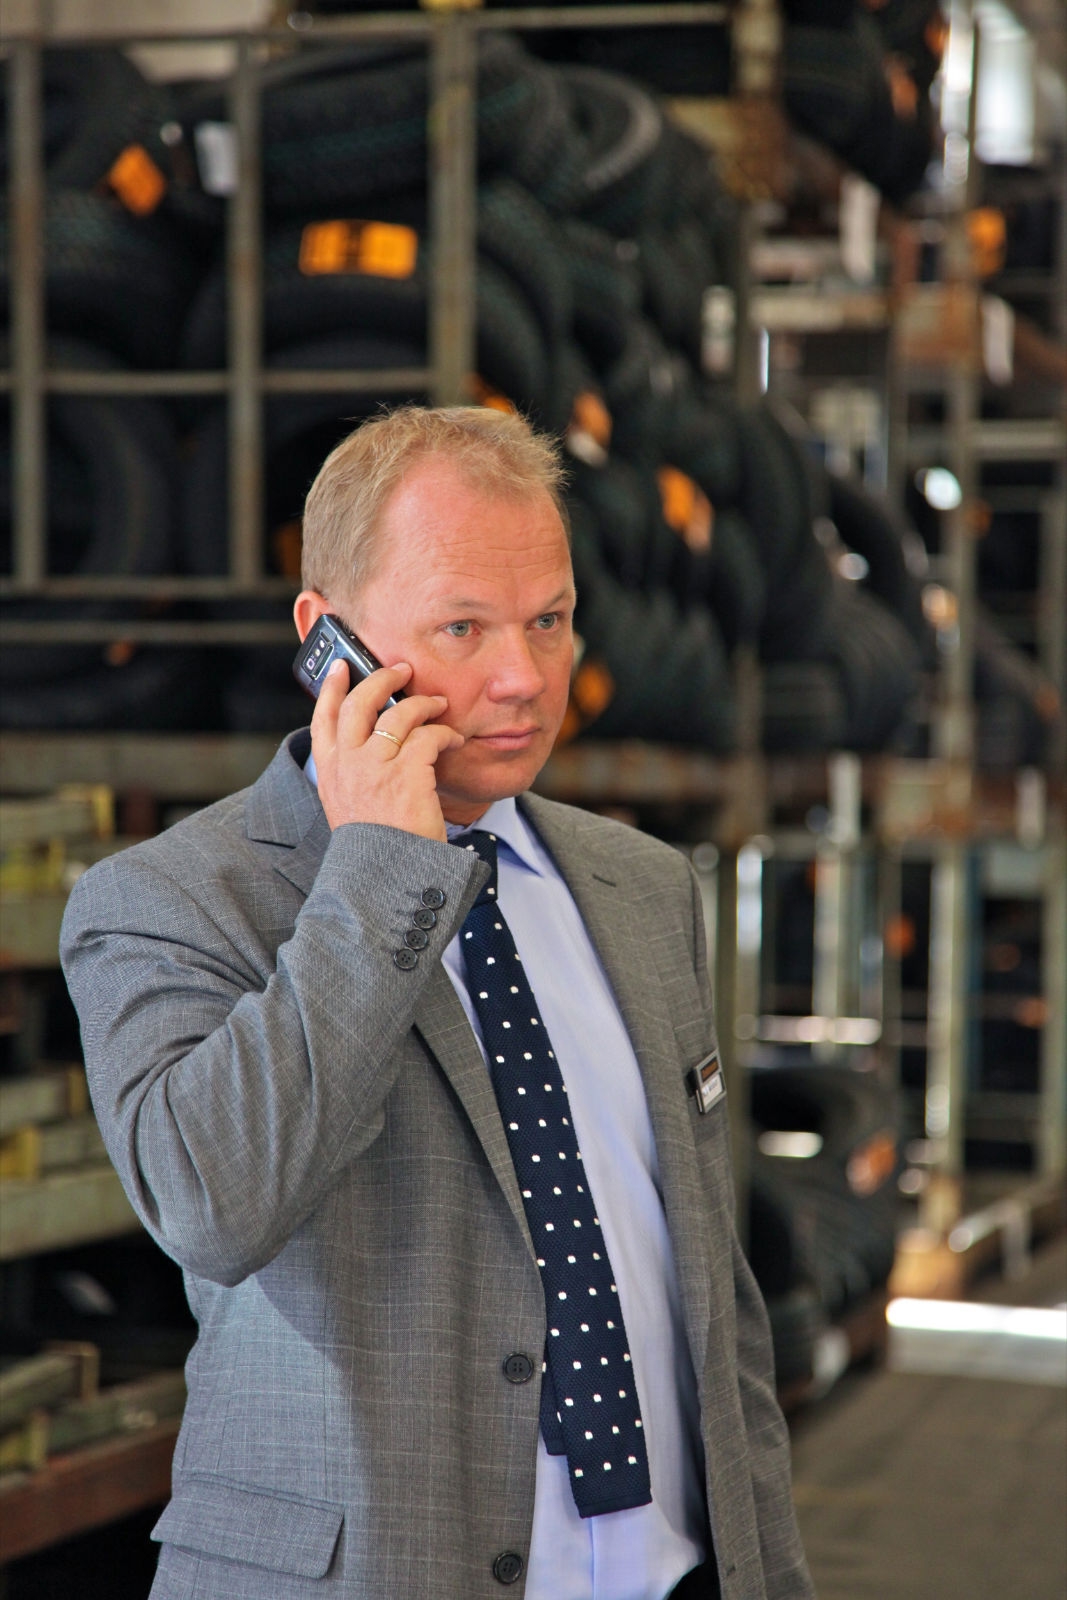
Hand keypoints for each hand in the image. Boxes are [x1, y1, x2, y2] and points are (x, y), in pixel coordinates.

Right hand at [310, 660, 463, 841]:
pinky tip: (455, 740)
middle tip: (402, 670)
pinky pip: (429, 736)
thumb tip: (369, 743)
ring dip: (423, 703)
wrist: (388, 879)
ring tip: (438, 705)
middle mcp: (348, 764)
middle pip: (360, 702)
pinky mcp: (407, 774)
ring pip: (399, 713)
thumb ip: (352, 774)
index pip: (323, 717)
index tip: (342, 666)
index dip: (332, 687)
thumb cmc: (376, 846)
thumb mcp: (348, 807)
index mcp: (330, 772)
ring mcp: (375, 767)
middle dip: (383, 678)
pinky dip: (445, 733)